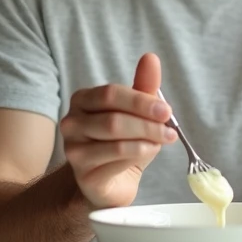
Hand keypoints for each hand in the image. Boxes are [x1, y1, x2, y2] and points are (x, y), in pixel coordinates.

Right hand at [60, 52, 177, 208]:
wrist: (108, 183)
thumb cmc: (122, 143)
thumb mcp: (136, 113)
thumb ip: (143, 87)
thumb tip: (151, 58)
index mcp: (82, 100)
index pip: (110, 94)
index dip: (141, 101)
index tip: (166, 110)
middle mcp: (71, 123)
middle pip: (113, 118)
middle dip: (147, 123)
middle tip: (170, 129)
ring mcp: (73, 150)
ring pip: (115, 140)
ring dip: (146, 139)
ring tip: (163, 140)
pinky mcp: (83, 174)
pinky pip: (115, 160)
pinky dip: (138, 154)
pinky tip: (149, 152)